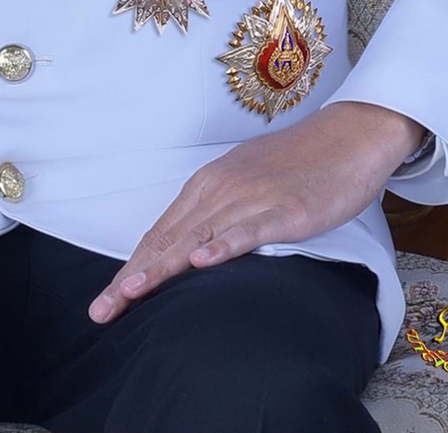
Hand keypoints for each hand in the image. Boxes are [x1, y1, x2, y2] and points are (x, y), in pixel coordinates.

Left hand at [89, 101, 422, 323]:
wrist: (346, 137)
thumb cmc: (297, 165)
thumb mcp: (246, 185)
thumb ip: (218, 213)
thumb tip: (190, 246)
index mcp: (208, 185)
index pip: (159, 233)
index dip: (131, 268)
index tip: (106, 301)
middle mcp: (220, 190)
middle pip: (167, 239)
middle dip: (132, 277)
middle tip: (101, 311)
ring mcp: (251, 199)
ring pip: (196, 237)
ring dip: (162, 267)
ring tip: (131, 293)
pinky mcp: (285, 211)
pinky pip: (248, 231)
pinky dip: (222, 247)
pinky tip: (200, 262)